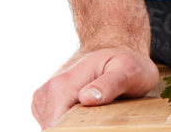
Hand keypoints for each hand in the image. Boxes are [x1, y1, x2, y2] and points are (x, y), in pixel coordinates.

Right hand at [32, 45, 158, 129]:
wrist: (113, 48)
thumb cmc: (124, 61)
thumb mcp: (128, 70)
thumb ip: (110, 85)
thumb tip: (86, 98)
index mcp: (60, 86)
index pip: (57, 127)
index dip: (78, 130)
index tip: (97, 121)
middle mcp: (45, 94)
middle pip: (56, 129)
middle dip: (78, 127)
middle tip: (102, 114)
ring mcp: (42, 101)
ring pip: (55, 128)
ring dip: (75, 126)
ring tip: (97, 111)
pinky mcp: (45, 107)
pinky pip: (55, 125)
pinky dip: (70, 124)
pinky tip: (87, 112)